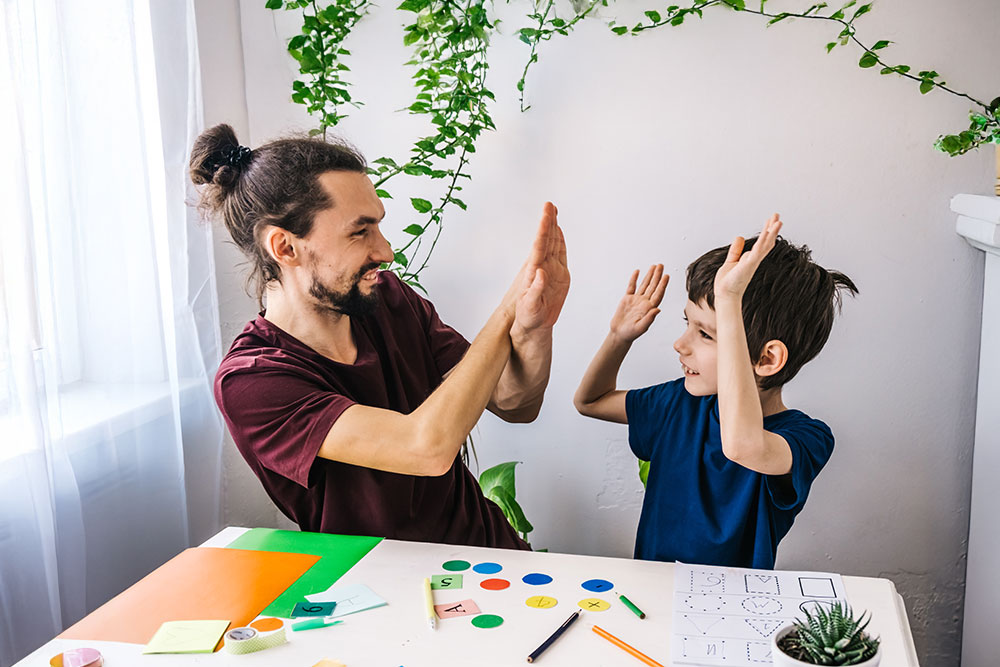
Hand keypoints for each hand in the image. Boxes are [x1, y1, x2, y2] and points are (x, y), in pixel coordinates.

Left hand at [512, 202, 569, 333]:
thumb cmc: (529, 317)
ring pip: (552, 244)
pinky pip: (560, 254)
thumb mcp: (530, 306)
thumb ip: (536, 290)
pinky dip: (559, 241)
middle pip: (546, 240)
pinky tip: (557, 230)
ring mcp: (551, 269)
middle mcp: (542, 267)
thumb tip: (540, 272)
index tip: (545, 214)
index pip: (539, 246)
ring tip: (552, 211)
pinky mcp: (559, 275)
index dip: (543, 229)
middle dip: (548, 222)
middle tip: (548, 204)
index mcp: (534, 272)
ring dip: (552, 227)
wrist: (534, 325)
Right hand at [610, 264, 668, 342]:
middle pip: (653, 286)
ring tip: (654, 266)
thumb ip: (649, 319)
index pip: (658, 294)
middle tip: (661, 266)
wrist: (619, 334)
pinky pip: (631, 287)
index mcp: (649, 308)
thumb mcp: (641, 328)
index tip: (666, 276)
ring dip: (649, 275)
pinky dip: (634, 279)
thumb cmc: (630, 333)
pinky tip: (637, 272)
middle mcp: (644, 302)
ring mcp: (636, 300)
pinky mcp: (627, 299)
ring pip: (644, 284)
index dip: (662, 285)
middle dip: (657, 276)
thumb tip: (657, 309)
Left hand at [714, 214, 782, 300]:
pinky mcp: (747, 265)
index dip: (767, 231)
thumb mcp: (731, 261)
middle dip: (772, 228)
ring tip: (778, 221)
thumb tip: (739, 237)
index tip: (771, 220)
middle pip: (767, 241)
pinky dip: (762, 242)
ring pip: (765, 245)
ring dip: (771, 233)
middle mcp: (754, 259)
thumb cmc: (728, 282)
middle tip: (777, 216)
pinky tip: (766, 234)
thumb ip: (736, 250)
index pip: (762, 242)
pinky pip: (757, 252)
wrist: (725, 295)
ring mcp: (752, 262)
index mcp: (751, 258)